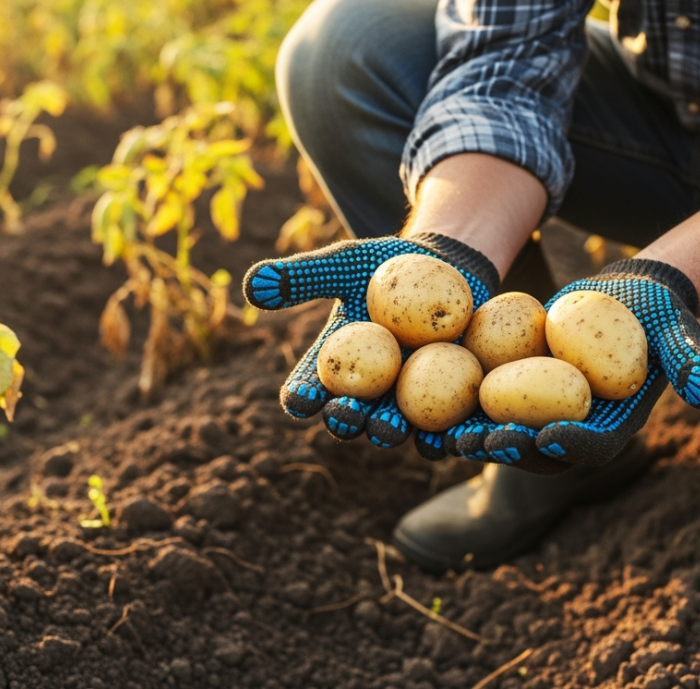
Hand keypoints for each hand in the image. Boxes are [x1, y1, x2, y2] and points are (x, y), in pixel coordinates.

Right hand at [242, 233, 497, 458]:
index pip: (307, 386)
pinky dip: (444, 435)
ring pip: (392, 427)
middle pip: (348, 415)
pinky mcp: (446, 405)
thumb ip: (301, 277)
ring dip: (388, 432)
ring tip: (388, 429)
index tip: (298, 399)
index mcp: (332, 367)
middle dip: (344, 420)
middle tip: (344, 415)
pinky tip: (447, 436)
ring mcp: (404, 402)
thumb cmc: (382, 266)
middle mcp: (364, 393)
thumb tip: (252, 286)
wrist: (446, 268)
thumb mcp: (342, 264)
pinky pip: (442, 427)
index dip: (301, 396)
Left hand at [448, 258, 699, 473]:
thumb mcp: (681, 334)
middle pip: (537, 450)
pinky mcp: (513, 393)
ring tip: (447, 433)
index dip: (570, 444)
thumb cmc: (660, 315)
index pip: (591, 445)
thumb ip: (695, 363)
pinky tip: (427, 404)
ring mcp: (539, 414)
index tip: (548, 435)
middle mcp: (571, 430)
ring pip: (503, 434)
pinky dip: (458, 407)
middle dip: (508, 449)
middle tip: (481, 441)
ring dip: (474, 437)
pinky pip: (483, 405)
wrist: (628, 298)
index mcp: (611, 427)